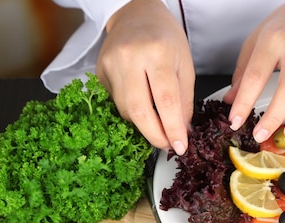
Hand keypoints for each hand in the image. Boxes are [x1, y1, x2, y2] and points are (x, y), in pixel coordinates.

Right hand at [97, 0, 194, 153]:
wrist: (136, 14)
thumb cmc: (166, 38)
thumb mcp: (185, 64)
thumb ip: (184, 100)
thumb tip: (182, 131)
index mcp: (157, 53)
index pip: (165, 101)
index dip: (172, 129)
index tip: (180, 147)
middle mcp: (130, 58)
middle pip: (139, 110)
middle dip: (155, 135)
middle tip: (167, 146)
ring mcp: (110, 64)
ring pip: (126, 110)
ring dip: (144, 124)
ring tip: (159, 126)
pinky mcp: (100, 71)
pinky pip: (117, 102)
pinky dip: (133, 112)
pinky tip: (143, 106)